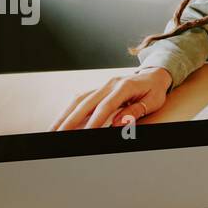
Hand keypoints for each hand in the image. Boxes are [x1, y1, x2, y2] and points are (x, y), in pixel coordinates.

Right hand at [51, 66, 171, 130]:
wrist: (154, 74)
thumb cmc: (154, 90)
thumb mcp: (152, 101)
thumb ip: (135, 112)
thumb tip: (119, 123)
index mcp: (124, 87)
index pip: (105, 106)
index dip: (95, 121)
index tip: (86, 133)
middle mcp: (110, 84)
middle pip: (86, 103)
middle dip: (71, 120)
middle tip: (59, 134)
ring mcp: (102, 86)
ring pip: (79, 100)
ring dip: (65, 115)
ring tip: (53, 130)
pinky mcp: (99, 89)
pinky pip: (81, 99)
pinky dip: (70, 110)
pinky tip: (61, 121)